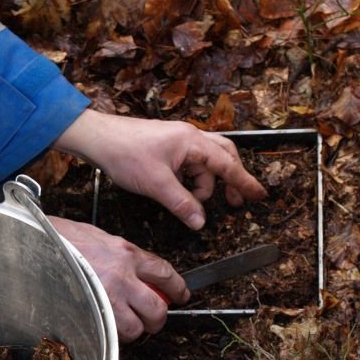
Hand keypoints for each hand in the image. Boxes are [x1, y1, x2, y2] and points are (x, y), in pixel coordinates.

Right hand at [50, 216, 188, 341]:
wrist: (34, 245)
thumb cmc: (59, 238)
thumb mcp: (98, 236)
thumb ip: (120, 253)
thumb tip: (134, 269)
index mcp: (125, 252)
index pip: (164, 273)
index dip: (177, 288)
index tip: (181, 295)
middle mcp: (122, 276)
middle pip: (158, 307)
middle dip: (159, 318)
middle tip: (153, 318)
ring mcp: (107, 297)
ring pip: (137, 327)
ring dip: (134, 330)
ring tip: (125, 325)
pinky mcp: (92, 313)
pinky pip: (113, 334)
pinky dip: (113, 336)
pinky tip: (107, 327)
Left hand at [54, 109, 266, 229]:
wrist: (99, 139)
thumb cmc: (126, 154)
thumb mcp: (156, 184)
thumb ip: (181, 204)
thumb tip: (200, 222)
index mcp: (193, 142)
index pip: (228, 164)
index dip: (244, 182)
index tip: (260, 196)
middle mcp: (190, 138)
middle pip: (222, 158)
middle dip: (229, 181)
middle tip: (232, 203)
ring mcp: (179, 141)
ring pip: (204, 164)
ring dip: (203, 184)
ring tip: (192, 203)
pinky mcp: (167, 147)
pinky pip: (188, 164)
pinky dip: (189, 180)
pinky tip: (178, 193)